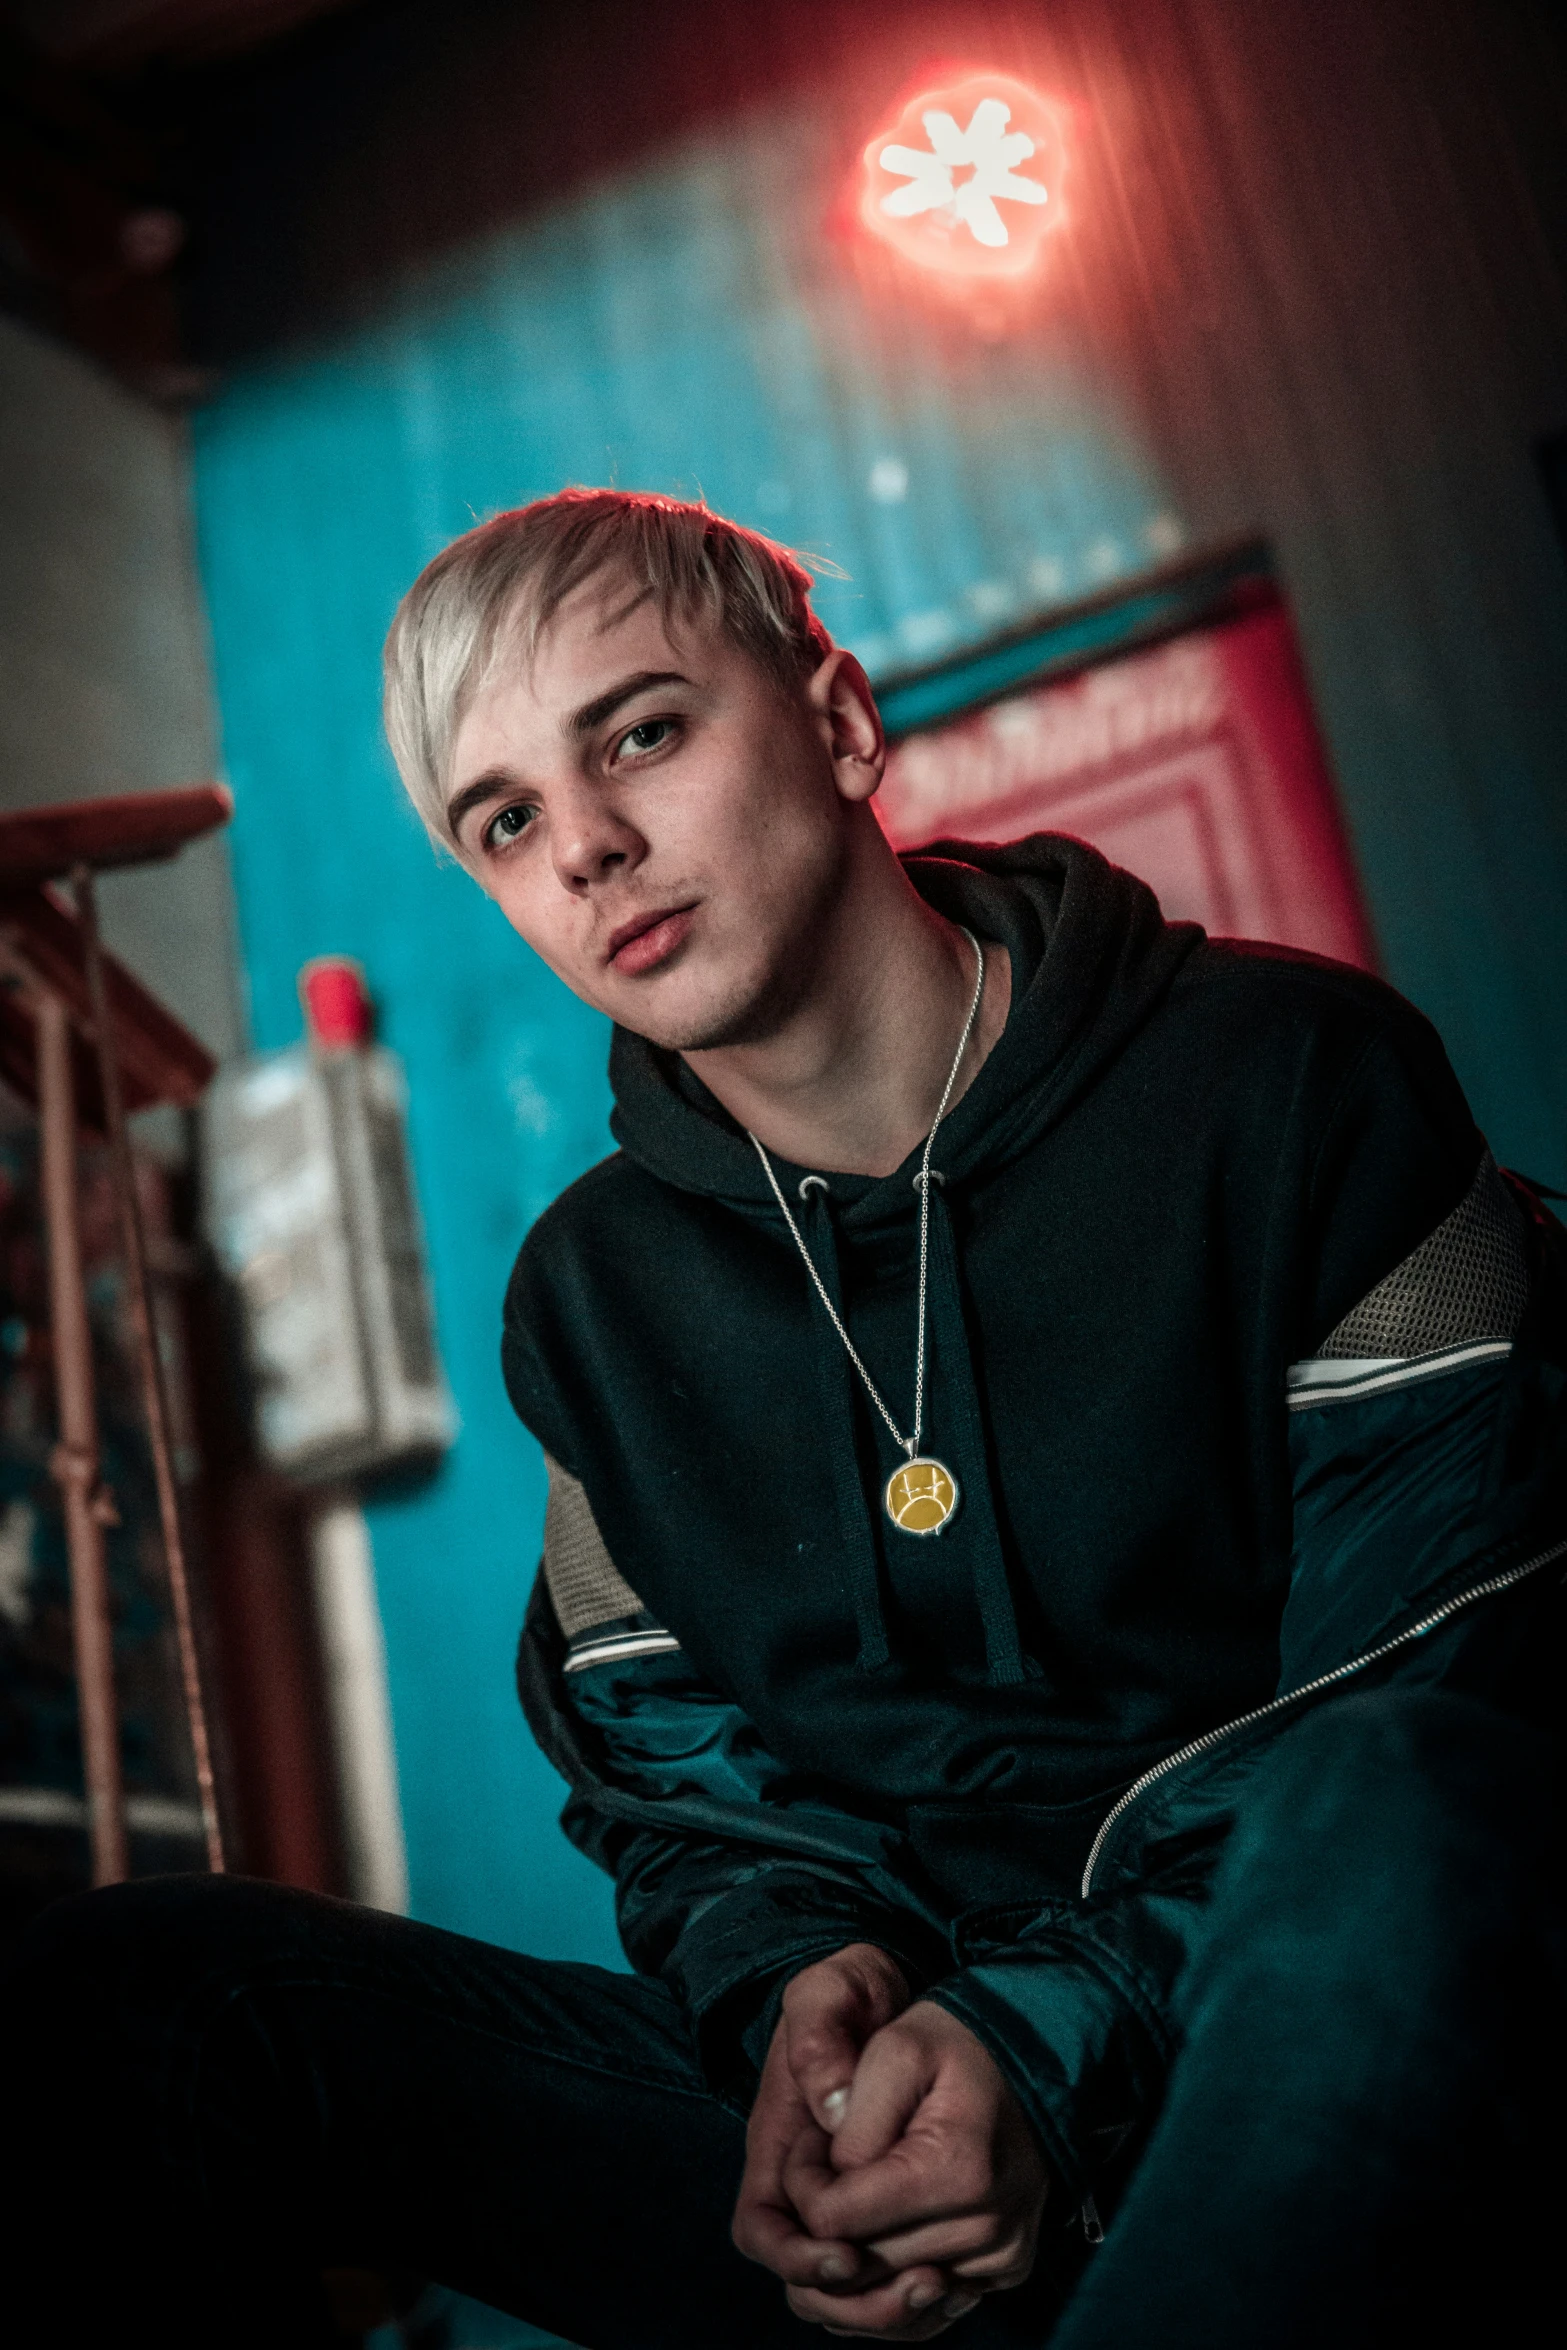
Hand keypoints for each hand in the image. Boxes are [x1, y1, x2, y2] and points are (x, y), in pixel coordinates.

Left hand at [734, 1972, 1048, 2340]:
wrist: (1027, 2056)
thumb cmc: (952, 2045)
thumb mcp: (892, 2050)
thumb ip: (850, 2124)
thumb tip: (825, 2196)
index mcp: (954, 2171)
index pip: (834, 2222)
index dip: (802, 2184)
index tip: (809, 2143)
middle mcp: (986, 2228)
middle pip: (858, 2268)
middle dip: (821, 2221)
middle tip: (823, 2165)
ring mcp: (1001, 2255)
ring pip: (887, 2296)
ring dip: (853, 2256)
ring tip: (851, 2193)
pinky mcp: (1006, 2269)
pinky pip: (928, 2305)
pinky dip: (891, 2281)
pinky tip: (880, 2232)